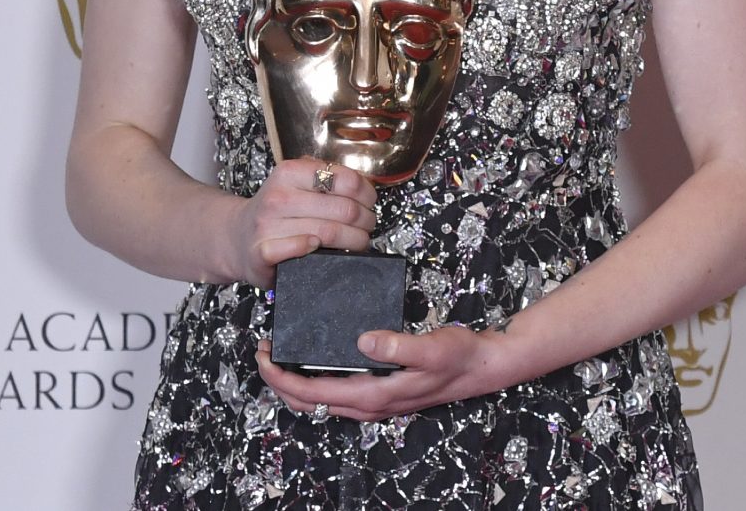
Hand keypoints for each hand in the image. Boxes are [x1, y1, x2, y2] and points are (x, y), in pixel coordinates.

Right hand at [223, 158, 377, 286]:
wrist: (236, 237)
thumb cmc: (276, 212)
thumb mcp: (295, 183)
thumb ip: (325, 177)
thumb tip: (363, 186)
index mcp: (289, 173)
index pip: (345, 179)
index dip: (367, 193)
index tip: (370, 202)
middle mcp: (277, 197)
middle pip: (344, 209)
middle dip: (366, 220)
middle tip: (368, 225)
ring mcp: (268, 226)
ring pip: (329, 232)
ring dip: (354, 239)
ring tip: (359, 240)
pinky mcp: (263, 252)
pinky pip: (300, 248)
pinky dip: (317, 249)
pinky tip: (322, 248)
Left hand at [257, 326, 519, 421]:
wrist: (483, 367)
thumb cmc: (459, 356)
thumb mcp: (432, 347)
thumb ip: (398, 346)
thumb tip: (364, 341)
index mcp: (373, 395)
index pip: (312, 392)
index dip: (282, 377)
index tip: (264, 355)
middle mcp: (368, 405)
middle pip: (308, 402)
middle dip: (278, 381)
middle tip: (261, 352)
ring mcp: (373, 402)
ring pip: (319, 402)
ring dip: (293, 384)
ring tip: (278, 359)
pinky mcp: (380, 393)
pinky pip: (335, 394)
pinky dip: (313, 383)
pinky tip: (313, 365)